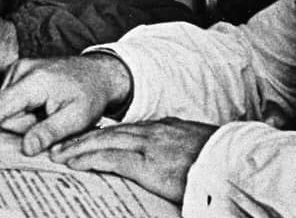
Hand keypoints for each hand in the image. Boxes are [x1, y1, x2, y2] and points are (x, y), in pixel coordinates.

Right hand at [0, 55, 131, 154]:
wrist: (97, 73)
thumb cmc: (89, 94)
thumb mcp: (78, 118)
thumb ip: (51, 132)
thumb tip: (26, 148)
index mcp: (34, 81)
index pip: (0, 108)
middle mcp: (21, 71)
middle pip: (6, 116)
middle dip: (26, 127)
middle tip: (52, 119)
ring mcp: (18, 70)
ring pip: (8, 112)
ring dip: (27, 119)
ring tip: (50, 110)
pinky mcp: (17, 74)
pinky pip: (12, 104)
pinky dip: (26, 110)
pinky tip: (44, 104)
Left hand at [51, 118, 217, 202]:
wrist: (236, 163)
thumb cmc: (222, 163)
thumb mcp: (198, 152)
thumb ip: (180, 155)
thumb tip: (171, 167)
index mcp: (166, 129)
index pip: (127, 130)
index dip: (103, 134)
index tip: (86, 139)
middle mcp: (155, 132)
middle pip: (110, 132)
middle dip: (83, 137)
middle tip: (60, 143)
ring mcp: (150, 146)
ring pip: (104, 142)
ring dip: (78, 147)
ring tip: (59, 153)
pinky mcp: (148, 164)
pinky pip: (111, 159)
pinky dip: (89, 159)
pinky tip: (74, 163)